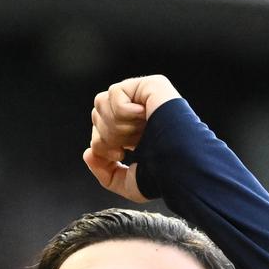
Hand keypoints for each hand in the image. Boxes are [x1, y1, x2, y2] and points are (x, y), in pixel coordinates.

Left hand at [83, 75, 182, 202]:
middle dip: (106, 135)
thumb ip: (105, 173)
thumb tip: (88, 153)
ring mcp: (144, 97)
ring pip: (102, 101)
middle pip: (97, 113)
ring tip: (136, 134)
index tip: (120, 155)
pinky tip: (143, 118)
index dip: (100, 142)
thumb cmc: (161, 177)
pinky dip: (123, 111)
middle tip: (126, 147)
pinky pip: (116, 93)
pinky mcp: (151, 85)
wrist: (180, 166)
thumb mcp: (128, 183)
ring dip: (114, 125)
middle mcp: (138, 113)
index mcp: (133, 132)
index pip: (98, 127)